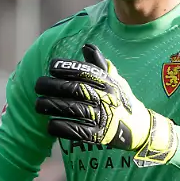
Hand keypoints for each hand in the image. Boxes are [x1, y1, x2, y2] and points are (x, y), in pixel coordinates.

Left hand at [34, 43, 177, 166]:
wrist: (141, 127)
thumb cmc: (122, 100)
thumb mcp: (114, 80)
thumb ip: (98, 65)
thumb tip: (87, 46)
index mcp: (108, 82)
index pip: (86, 72)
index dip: (68, 68)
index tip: (52, 66)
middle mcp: (106, 98)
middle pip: (75, 90)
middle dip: (53, 86)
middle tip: (37, 85)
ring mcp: (103, 117)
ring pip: (73, 109)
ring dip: (53, 106)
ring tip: (38, 104)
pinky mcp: (100, 135)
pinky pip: (78, 131)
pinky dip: (62, 128)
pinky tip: (50, 125)